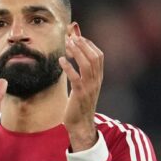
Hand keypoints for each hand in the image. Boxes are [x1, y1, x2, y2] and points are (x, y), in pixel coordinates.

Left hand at [59, 35, 102, 150]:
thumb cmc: (80, 104)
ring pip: (86, 64)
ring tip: (67, 44)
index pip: (99, 56)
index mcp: (98, 78)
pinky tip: (61, 60)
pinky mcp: (80, 94)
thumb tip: (77, 57)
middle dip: (83, 45)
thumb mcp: (84, 86)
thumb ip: (82, 72)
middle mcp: (96, 81)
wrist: (81, 124)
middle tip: (72, 37)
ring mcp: (89, 87)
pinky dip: (68, 67)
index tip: (78, 37)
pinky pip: (75, 77)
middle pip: (94, 57)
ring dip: (77, 52)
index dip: (89, 44)